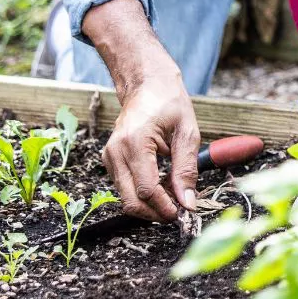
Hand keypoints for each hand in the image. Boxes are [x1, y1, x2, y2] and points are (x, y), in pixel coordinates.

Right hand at [85, 0, 199, 221]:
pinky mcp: (110, 160)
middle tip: (178, 212)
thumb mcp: (187, 132)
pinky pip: (124, 187)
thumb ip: (186, 169)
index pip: (146, 189)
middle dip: (155, 213)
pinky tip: (160, 188)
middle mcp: (116, 151)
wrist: (146, 84)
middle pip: (131, 200)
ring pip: (126, 198)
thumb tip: (188, 202)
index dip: (165, 207)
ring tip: (172, 199)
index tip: (182, 213)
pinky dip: (142, 195)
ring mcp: (109, 156)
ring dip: (149, 206)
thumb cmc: (168, 102)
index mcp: (135, 142)